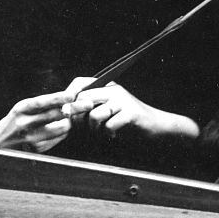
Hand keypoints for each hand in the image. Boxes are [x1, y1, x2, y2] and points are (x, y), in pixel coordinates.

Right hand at [0, 90, 93, 152]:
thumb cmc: (14, 122)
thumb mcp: (23, 109)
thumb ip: (42, 104)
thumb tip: (68, 98)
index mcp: (22, 108)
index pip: (43, 101)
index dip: (59, 98)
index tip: (73, 95)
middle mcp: (25, 122)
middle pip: (55, 114)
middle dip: (74, 108)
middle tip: (88, 104)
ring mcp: (31, 137)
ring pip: (60, 128)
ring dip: (69, 122)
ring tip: (69, 118)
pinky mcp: (36, 149)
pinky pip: (57, 139)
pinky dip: (62, 134)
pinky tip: (58, 130)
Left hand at [65, 77, 199, 140]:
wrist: (154, 125)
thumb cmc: (126, 121)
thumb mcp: (106, 110)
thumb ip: (88, 109)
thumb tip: (65, 112)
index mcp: (107, 86)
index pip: (81, 82)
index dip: (69, 95)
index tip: (65, 111)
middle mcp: (114, 90)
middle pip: (84, 98)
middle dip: (77, 117)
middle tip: (83, 128)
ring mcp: (123, 101)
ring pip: (94, 115)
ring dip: (93, 129)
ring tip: (101, 132)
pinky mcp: (131, 113)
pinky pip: (109, 126)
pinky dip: (108, 134)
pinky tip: (114, 135)